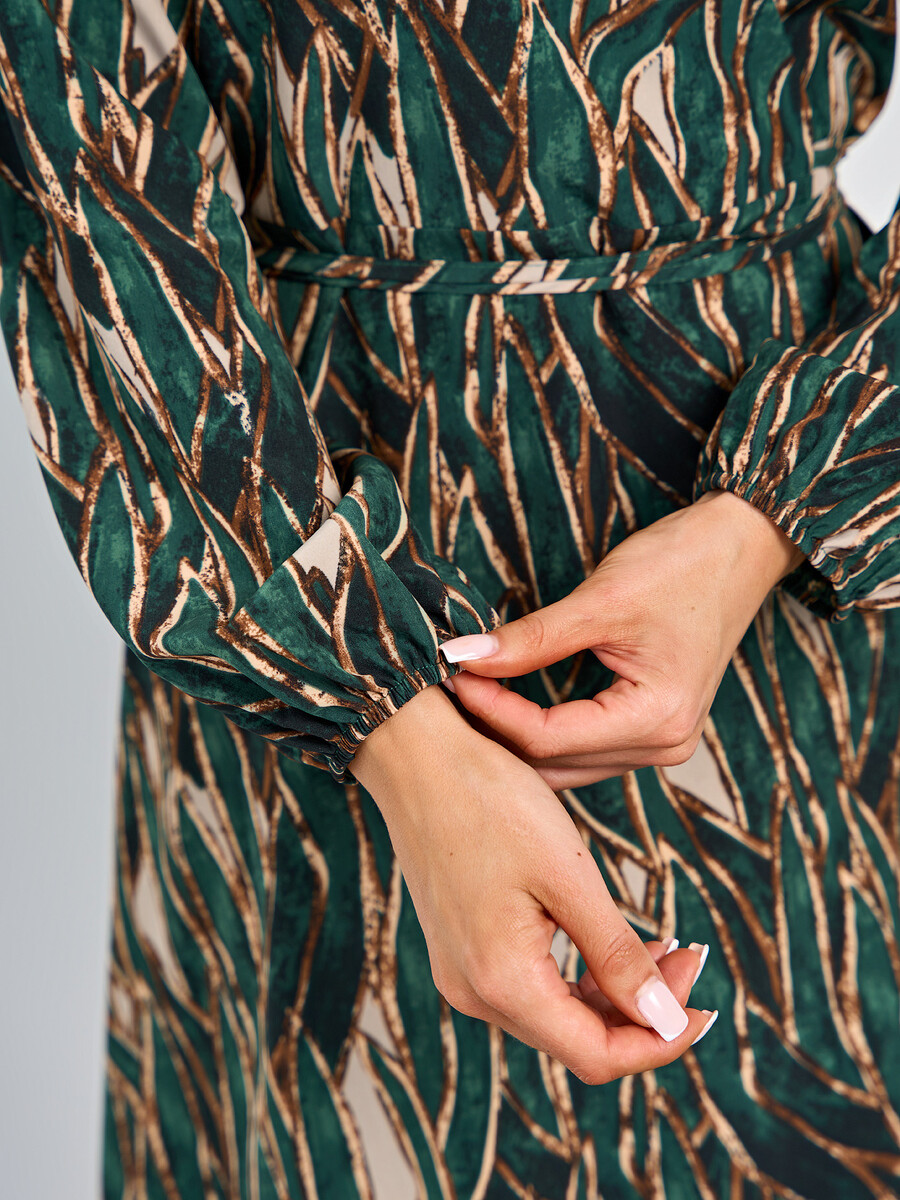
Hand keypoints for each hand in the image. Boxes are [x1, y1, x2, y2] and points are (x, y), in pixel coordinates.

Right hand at [349, 685, 715, 1083]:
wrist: (413, 754)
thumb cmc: (489, 800)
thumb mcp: (568, 873)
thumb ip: (616, 955)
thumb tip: (664, 1020)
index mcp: (501, 980)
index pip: (597, 1055)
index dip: (660, 1043)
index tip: (706, 1006)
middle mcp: (474, 991)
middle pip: (578, 1040)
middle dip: (645, 1011)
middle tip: (693, 956)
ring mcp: (462, 971)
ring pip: (556, 1014)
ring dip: (615, 992)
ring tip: (663, 946)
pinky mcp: (460, 947)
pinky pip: (530, 984)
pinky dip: (578, 973)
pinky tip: (609, 941)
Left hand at [438, 490, 804, 789]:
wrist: (739, 549)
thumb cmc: (681, 565)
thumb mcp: (599, 601)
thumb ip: (530, 638)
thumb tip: (463, 655)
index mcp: (658, 718)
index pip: (549, 737)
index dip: (492, 710)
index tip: (452, 676)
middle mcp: (664, 744)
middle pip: (555, 761)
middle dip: (497, 732)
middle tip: (445, 694)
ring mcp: (662, 742)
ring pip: (566, 763)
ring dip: (516, 737)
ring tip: (468, 698)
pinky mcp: (653, 729)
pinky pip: (584, 748)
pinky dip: (542, 732)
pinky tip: (505, 706)